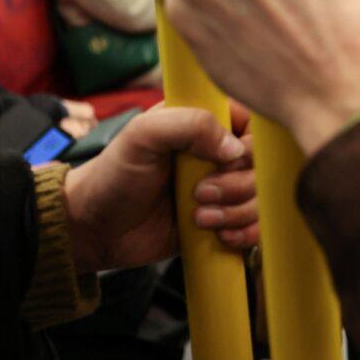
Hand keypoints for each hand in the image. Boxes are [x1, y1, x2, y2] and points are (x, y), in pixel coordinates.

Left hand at [63, 105, 255, 272]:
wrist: (94, 229)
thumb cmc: (113, 175)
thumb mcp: (143, 135)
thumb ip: (190, 125)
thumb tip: (236, 149)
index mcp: (206, 124)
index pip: (256, 126)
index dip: (249, 147)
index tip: (225, 161)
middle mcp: (220, 155)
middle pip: (264, 167)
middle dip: (238, 186)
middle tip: (200, 194)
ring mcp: (225, 189)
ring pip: (263, 199)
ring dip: (237, 212)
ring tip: (199, 218)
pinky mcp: (224, 221)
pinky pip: (257, 227)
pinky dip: (245, 234)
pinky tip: (219, 235)